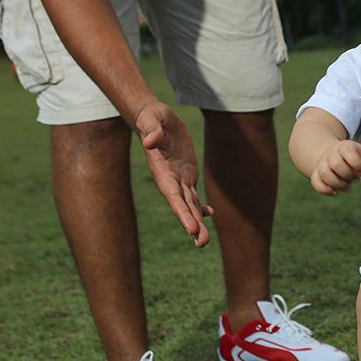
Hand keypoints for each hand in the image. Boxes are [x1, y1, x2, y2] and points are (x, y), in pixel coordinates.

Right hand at [136, 103, 212, 247]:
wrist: (154, 117)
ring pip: (190, 204)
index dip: (182, 212)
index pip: (173, 195)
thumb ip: (151, 130)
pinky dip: (201, 206)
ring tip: (204, 241)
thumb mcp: (152, 117)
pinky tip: (210, 214)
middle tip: (202, 243)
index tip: (190, 228)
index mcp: (161, 170)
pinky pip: (194, 194)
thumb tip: (150, 141)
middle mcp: (169, 179)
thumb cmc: (152, 117)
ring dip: (197, 222)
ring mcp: (178, 178)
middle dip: (192, 224)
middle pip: (183, 206)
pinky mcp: (186, 174)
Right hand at [311, 139, 360, 194]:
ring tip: (347, 188)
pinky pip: (315, 182)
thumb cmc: (356, 157)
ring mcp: (322, 163)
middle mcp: (331, 153)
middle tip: (355, 178)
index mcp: (345, 145)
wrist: (337, 155)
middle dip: (349, 175)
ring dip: (338, 184)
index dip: (358, 165)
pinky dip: (325, 190)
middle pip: (336, 164)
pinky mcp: (316, 173)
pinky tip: (335, 192)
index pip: (348, 152)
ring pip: (324, 173)